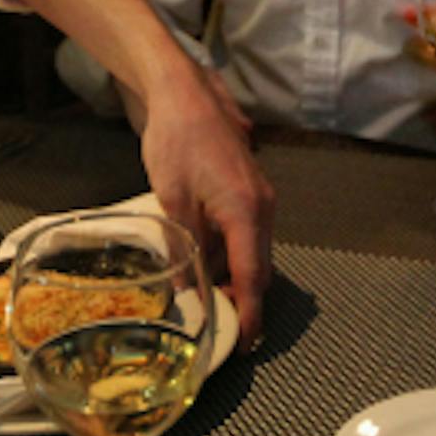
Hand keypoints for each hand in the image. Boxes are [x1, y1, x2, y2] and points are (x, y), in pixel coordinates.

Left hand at [0, 0, 276, 346]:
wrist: (183, 92)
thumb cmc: (176, 140)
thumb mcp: (172, 201)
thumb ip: (185, 249)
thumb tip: (188, 291)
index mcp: (246, 212)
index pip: (253, 277)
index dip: (249, 314)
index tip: (246, 343)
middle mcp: (263, 206)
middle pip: (259, 266)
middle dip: (243, 299)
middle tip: (221, 326)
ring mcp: (260, 194)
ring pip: (254, 249)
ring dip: (236, 275)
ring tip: (210, 299)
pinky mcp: (250, 186)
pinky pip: (247, 230)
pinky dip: (233, 251)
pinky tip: (206, 259)